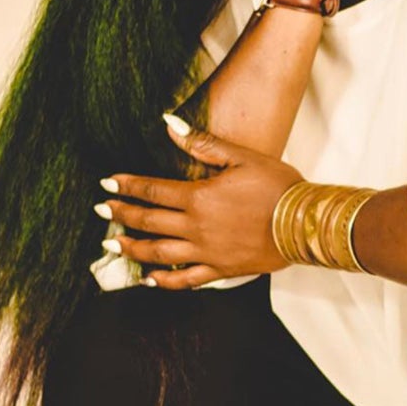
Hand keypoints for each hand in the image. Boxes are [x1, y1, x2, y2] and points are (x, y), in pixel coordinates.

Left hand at [96, 115, 303, 289]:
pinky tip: (149, 280)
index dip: (128, 186)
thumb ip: (202, 143)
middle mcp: (196, 228)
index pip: (153, 190)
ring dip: (133, 249)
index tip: (107, 183)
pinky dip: (164, 282)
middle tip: (100, 212)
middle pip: (149, 222)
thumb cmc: (278, 186)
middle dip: (121, 215)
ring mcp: (207, 253)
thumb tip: (169, 123)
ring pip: (159, 254)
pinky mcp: (221, 271)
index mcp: (200, 198)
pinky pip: (185, 280)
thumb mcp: (242, 156)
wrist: (305, 223)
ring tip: (112, 246)